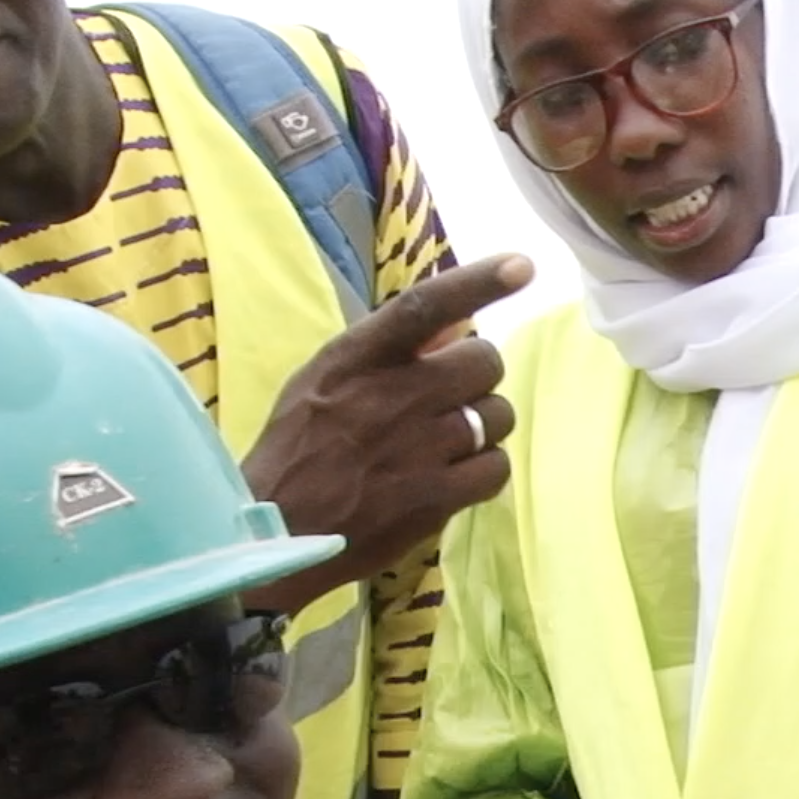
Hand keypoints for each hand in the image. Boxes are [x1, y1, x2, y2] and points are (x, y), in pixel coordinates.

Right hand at [239, 255, 533, 612]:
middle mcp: (392, 396)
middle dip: (476, 376)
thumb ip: (386, 349)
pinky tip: (458, 474)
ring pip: (498, 415)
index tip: (522, 266)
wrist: (276, 532)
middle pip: (484, 362)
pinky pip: (497, 467)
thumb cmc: (298, 448)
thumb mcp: (324, 379)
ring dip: (484, 424)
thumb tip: (454, 321)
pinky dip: (486, 468)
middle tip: (449, 397)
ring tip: (449, 440)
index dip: (478, 283)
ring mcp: (417, 449)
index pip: (425, 307)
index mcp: (357, 359)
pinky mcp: (434, 499)